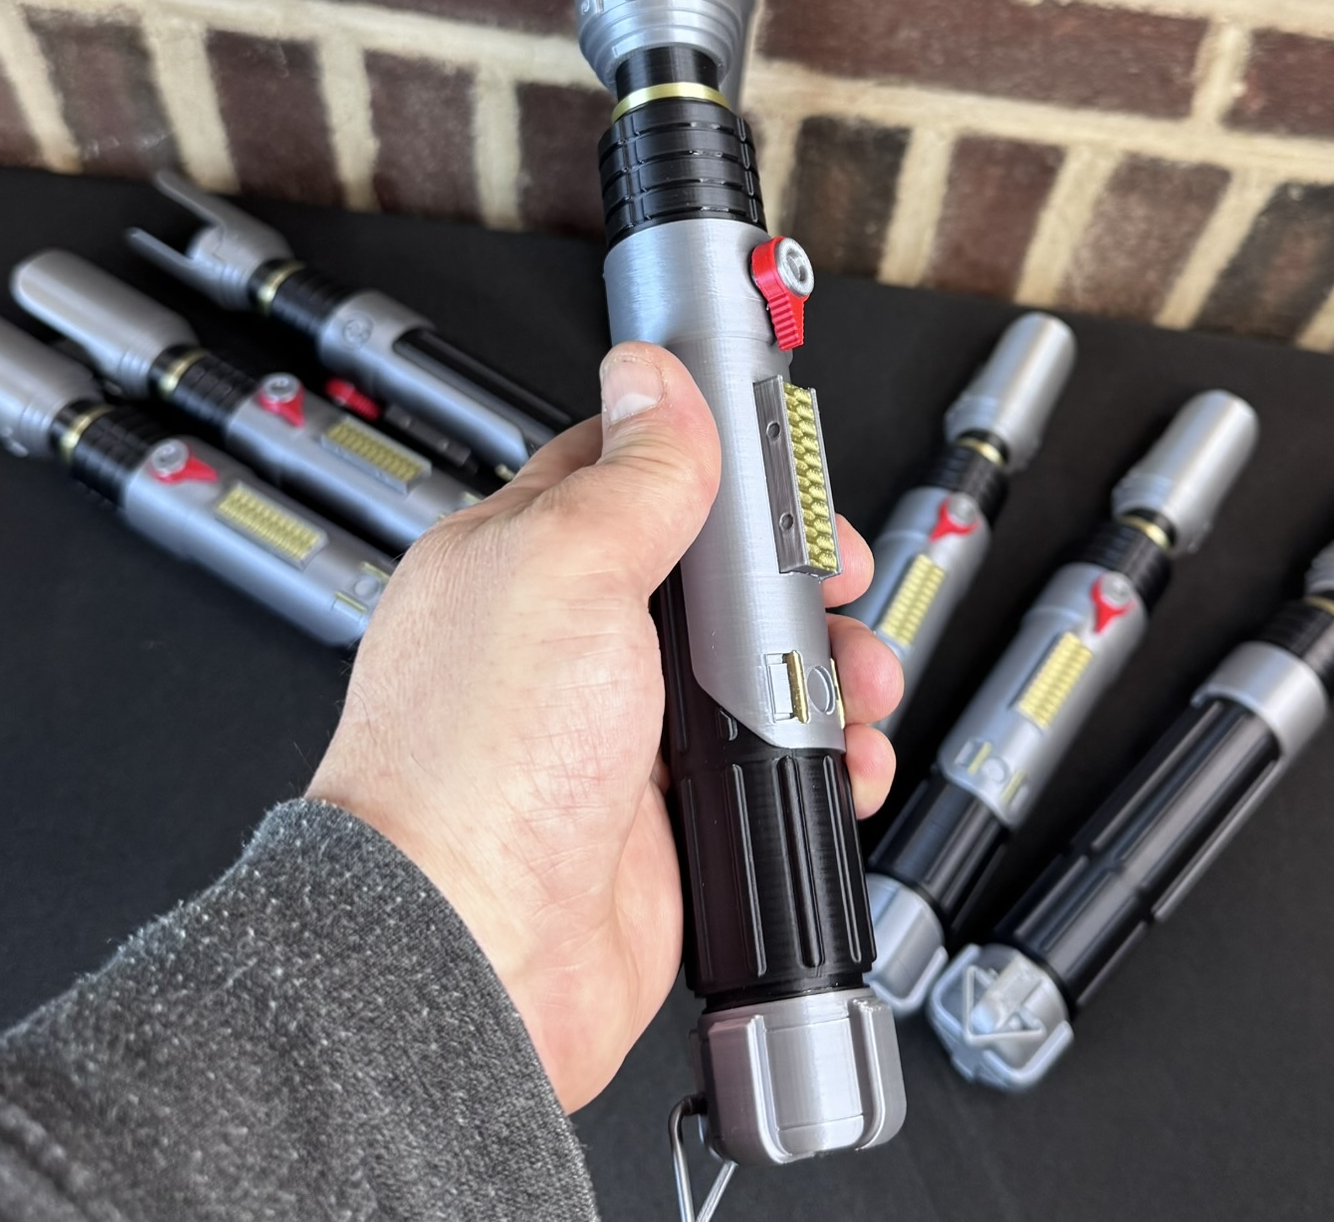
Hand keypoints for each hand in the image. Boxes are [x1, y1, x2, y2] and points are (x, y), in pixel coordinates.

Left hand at [308, 342, 901, 1112]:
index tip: (785, 466)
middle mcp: (574, 638)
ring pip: (756, 669)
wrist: (477, 954)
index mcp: (529, 557)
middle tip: (836, 584)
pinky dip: (824, 760)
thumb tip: (653, 379)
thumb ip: (630, 477)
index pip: (637, 467)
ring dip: (828, 671)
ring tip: (858, 685)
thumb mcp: (564, 573)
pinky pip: (769, 763)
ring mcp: (623, 728)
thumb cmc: (476, 768)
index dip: (721, 458)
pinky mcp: (670, 810)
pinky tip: (840, 762)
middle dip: (797, 578)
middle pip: (718, 572)